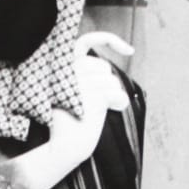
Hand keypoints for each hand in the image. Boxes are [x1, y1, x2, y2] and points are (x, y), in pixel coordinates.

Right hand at [46, 32, 132, 165]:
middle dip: (106, 83)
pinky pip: (118, 93)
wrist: (60, 148)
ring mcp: (79, 80)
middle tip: (97, 103)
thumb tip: (107, 72)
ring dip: (112, 96)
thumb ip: (85, 77)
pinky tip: (109, 112)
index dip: (110, 40)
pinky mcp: (93, 94)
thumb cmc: (68, 125)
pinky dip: (119, 104)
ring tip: (98, 111)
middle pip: (102, 66)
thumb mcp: (70, 94)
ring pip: (111, 81)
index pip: (85, 41)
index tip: (130, 50)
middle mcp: (66, 70)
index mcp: (58, 67)